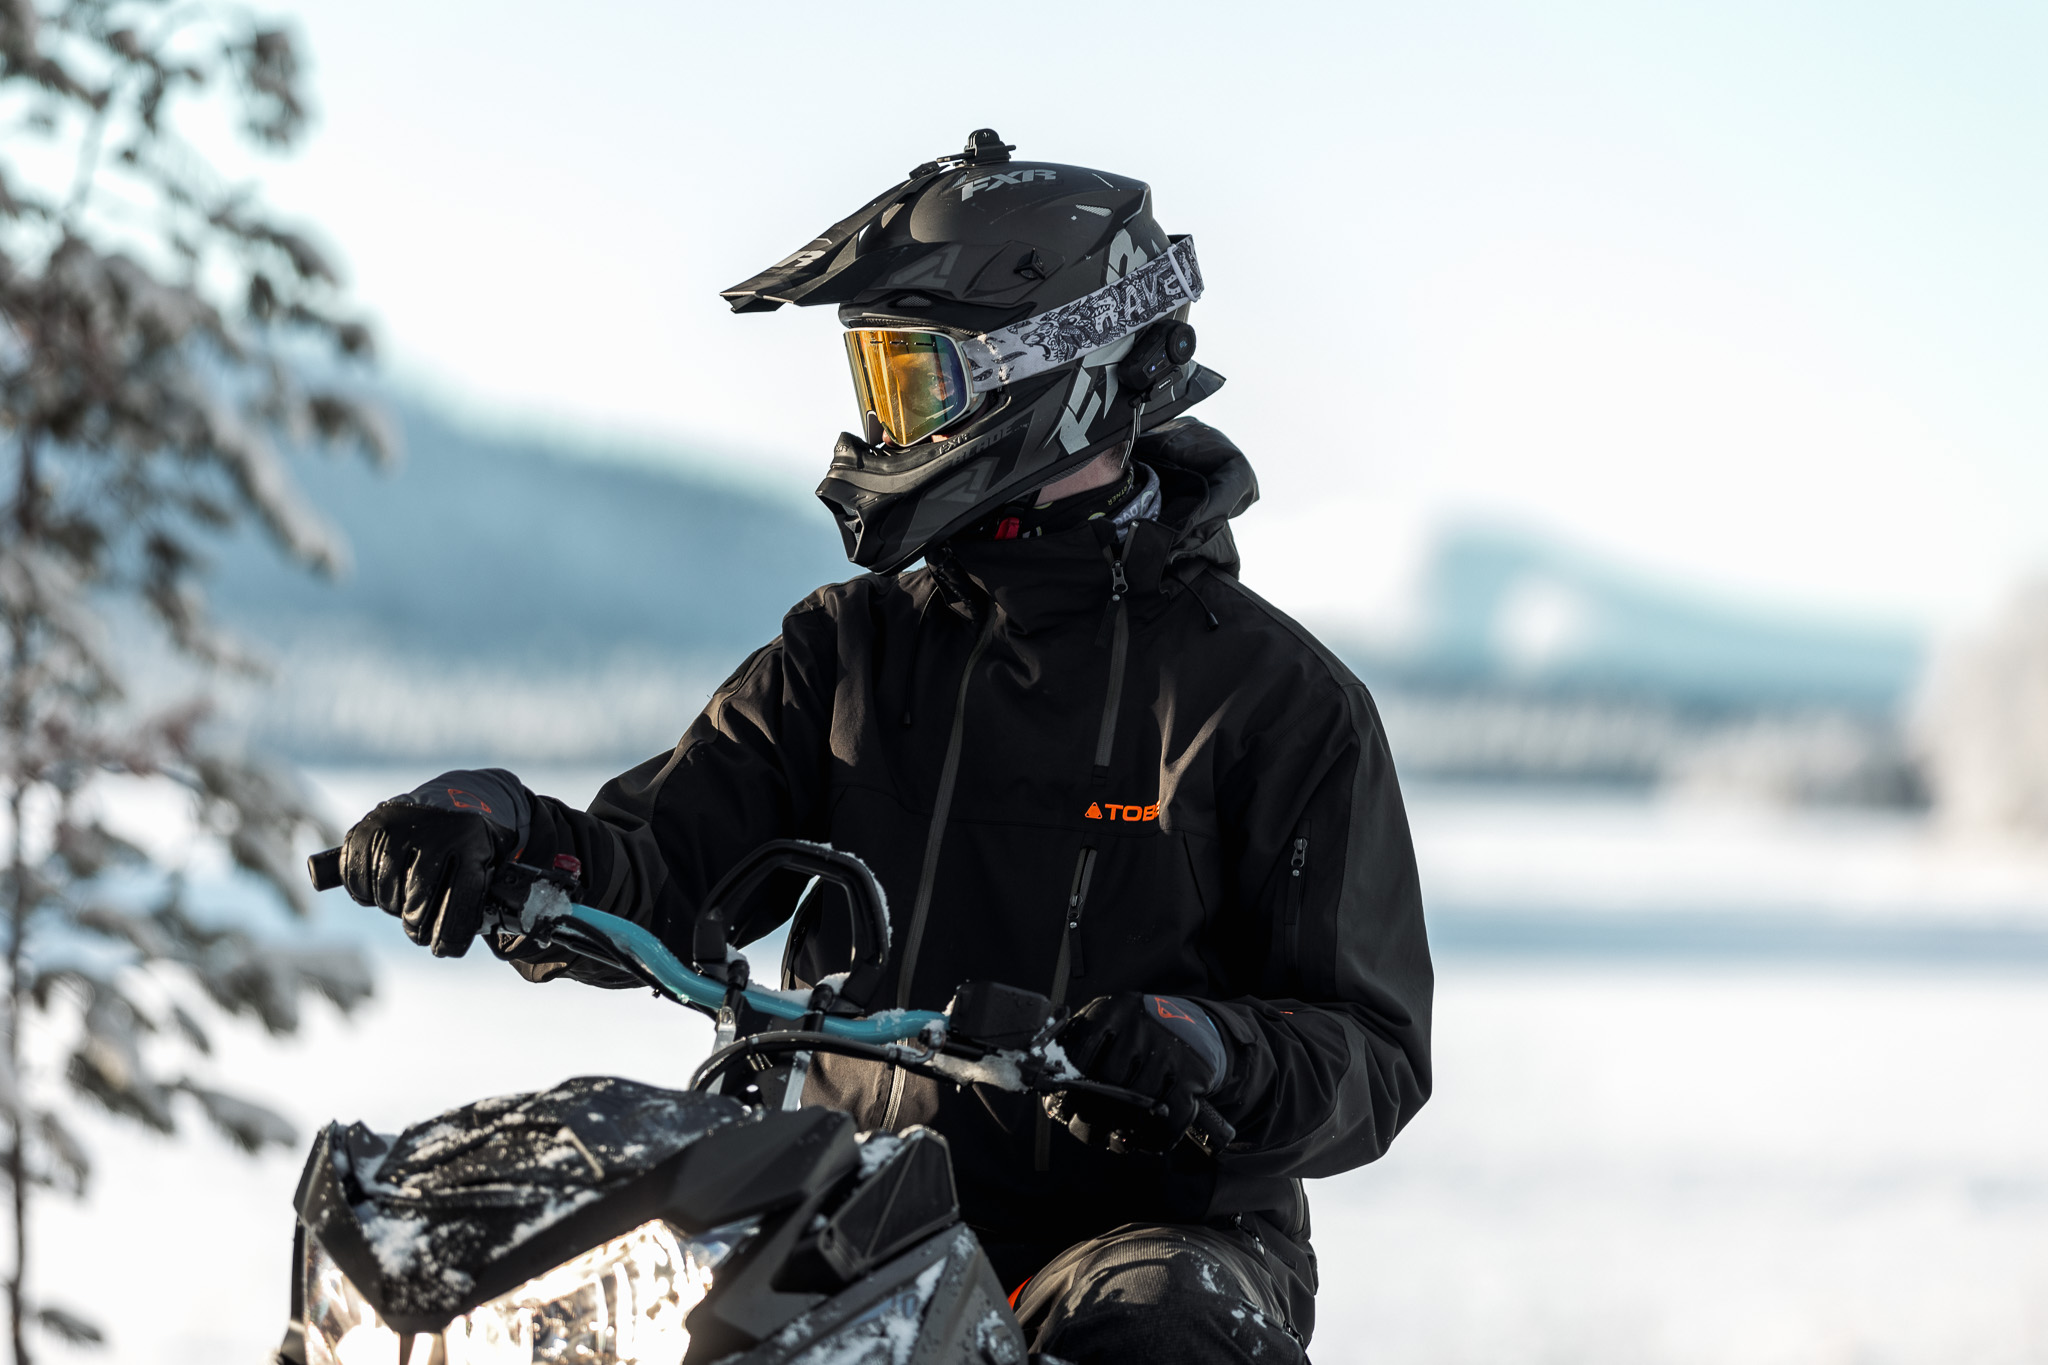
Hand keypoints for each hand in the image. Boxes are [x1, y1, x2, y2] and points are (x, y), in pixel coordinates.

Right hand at [339, 801, 513, 956]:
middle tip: (423, 925)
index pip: (460, 903)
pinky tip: (384, 885)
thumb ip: (491, 901)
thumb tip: (492, 944)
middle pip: (417, 907)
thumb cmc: (473, 845)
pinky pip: (358, 881)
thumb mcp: (496, 864)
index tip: (445, 948)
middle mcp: (434, 832)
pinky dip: (367, 893)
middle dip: (419, 926)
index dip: (451, 936)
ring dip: (395, 907)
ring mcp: (397, 828)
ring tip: (408, 897)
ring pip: (386, 897)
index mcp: (473, 842)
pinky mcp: (367, 829)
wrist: (450, 800)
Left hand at [1047, 992, 1228, 1153]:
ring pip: (1137, 1106)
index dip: (1067, 1086)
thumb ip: (1075, 1053)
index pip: (1080, 1051)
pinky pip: (1169, 1120)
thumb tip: (1050, 1098)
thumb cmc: (1134, 1036)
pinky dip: (1152, 1139)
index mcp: (1113, 1010)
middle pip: (1107, 1081)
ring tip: (1110, 1138)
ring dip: (1119, 1132)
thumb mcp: (1105, 1027)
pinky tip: (1140, 1140)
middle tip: (1083, 1129)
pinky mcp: (1195, 1075)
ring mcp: (1170, 1050)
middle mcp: (1142, 1025)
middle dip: (1091, 1114)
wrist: (1192, 1028)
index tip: (1062, 1106)